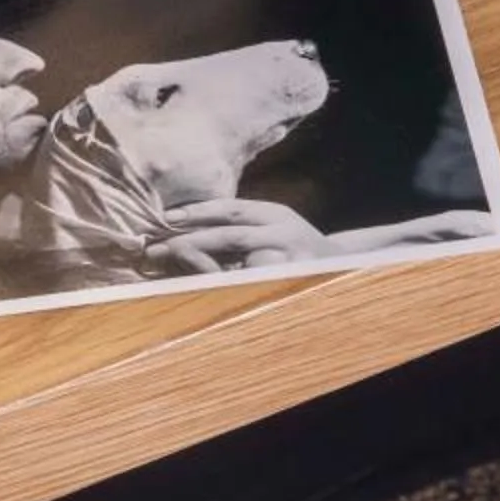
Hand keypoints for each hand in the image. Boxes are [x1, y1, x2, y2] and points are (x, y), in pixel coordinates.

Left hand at [147, 198, 327, 273]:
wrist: (343, 268)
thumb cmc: (292, 248)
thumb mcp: (270, 228)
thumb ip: (237, 227)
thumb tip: (184, 232)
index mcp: (276, 214)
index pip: (232, 209)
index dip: (198, 212)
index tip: (166, 218)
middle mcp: (285, 233)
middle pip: (231, 235)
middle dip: (191, 241)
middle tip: (156, 249)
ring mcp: (290, 262)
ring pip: (239, 266)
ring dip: (202, 267)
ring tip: (172, 268)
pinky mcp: (289, 286)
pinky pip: (247, 287)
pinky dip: (221, 288)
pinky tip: (196, 291)